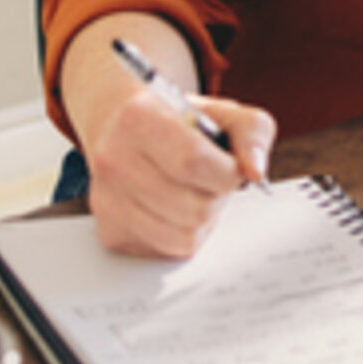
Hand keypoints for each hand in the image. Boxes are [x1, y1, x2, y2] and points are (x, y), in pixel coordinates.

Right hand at [60, 17, 277, 257]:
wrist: (125, 127)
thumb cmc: (178, 120)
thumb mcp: (222, 111)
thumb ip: (252, 132)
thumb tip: (255, 171)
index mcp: (138, 119)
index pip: (193, 162)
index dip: (227, 172)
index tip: (232, 166)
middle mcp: (114, 161)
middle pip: (194, 208)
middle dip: (218, 196)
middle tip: (212, 179)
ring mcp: (107, 201)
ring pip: (184, 237)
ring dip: (204, 220)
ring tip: (196, 193)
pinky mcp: (110, 232)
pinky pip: (167, 251)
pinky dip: (183, 234)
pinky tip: (176, 208)